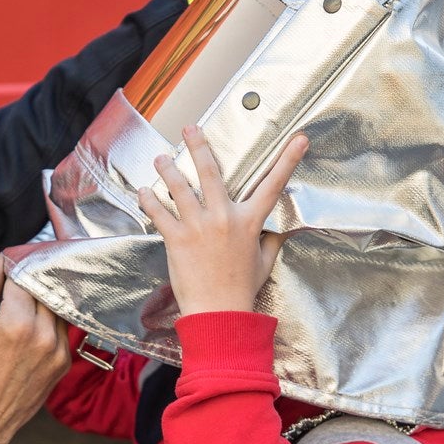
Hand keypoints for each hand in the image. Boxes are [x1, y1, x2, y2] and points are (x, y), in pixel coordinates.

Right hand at [0, 254, 70, 443]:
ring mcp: (58, 352)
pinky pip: (61, 329)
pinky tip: (29, 326)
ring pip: (56, 307)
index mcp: (18, 324)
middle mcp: (44, 336)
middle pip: (44, 289)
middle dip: (28, 281)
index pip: (22, 276)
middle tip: (10, 282)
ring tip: (18, 305)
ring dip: (41, 300)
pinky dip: (48, 321)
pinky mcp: (62, 364)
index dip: (11, 266)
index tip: (2, 265)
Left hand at [138, 126, 308, 315]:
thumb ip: (270, 241)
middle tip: (190, 129)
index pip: (272, 185)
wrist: (219, 313)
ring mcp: (198, 227)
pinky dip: (149, 200)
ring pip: (180, 188)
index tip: (299, 138)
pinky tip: (144, 191)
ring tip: (161, 158)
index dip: (288, 160)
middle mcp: (224, 218)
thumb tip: (279, 230)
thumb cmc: (241, 290)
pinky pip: (160, 213)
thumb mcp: (264, 263)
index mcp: (249, 222)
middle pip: (211, 173)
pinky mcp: (177, 239)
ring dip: (168, 170)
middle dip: (199, 146)